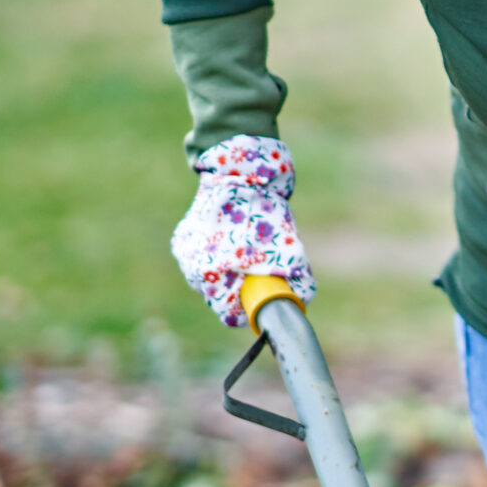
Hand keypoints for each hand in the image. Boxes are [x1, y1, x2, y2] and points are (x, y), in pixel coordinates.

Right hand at [171, 135, 315, 327]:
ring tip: (244, 253)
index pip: (229, 313)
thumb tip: (304, 301)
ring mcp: (185, 254)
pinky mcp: (181, 241)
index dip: (248, 311)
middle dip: (238, 292)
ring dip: (226, 274)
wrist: (238, 173)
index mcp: (214, 273)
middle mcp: (194, 268)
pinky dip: (215, 257)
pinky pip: (200, 261)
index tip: (261, 301)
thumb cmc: (265, 212)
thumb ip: (300, 281)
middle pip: (217, 297)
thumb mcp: (289, 248)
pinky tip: (229, 241)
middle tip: (258, 276)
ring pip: (207, 280)